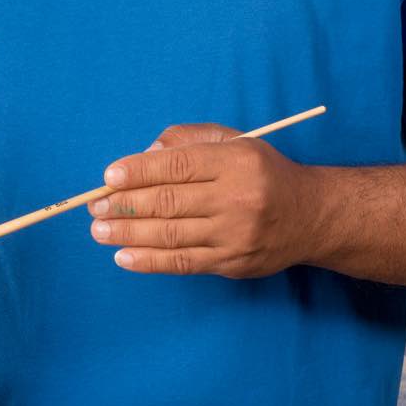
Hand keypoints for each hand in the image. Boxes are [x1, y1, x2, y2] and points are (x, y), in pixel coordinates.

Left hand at [88, 122, 313, 276]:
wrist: (310, 216)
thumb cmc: (261, 171)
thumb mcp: (231, 140)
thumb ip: (186, 141)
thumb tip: (143, 157)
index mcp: (235, 162)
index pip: (177, 166)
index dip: (139, 171)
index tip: (109, 176)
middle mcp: (236, 199)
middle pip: (170, 202)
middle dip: (126, 204)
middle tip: (95, 206)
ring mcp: (235, 235)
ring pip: (172, 235)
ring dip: (129, 233)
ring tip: (100, 230)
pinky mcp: (233, 264)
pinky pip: (184, 263)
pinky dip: (150, 261)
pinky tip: (124, 256)